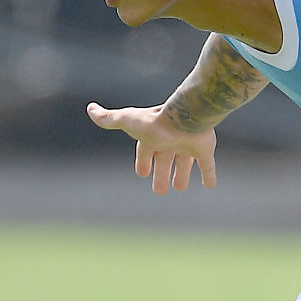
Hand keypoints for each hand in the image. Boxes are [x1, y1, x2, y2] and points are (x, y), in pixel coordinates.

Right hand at [86, 102, 216, 194]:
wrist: (186, 118)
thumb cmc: (155, 122)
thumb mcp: (127, 121)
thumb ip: (109, 119)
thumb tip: (90, 108)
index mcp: (153, 137)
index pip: (146, 151)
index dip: (144, 161)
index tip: (142, 173)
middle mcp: (171, 141)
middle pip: (165, 160)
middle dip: (162, 174)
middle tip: (159, 191)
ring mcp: (188, 145)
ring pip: (185, 162)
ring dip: (182, 174)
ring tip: (179, 187)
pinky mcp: (204, 150)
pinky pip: (208, 165)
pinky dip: (209, 175)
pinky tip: (210, 186)